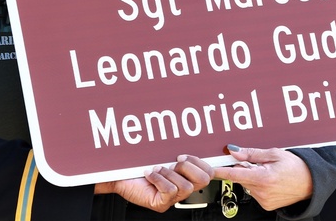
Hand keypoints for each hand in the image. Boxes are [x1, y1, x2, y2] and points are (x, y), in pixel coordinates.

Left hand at [94, 155, 212, 211]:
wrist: (118, 173)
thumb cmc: (138, 162)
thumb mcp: (161, 151)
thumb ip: (176, 145)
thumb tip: (186, 131)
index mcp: (186, 174)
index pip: (210, 172)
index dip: (218, 169)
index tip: (216, 163)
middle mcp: (182, 186)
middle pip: (204, 179)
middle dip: (189, 165)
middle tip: (175, 159)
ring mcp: (173, 198)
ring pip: (186, 186)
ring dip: (170, 172)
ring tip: (158, 168)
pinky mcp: (162, 203)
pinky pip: (170, 190)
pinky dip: (158, 178)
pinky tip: (150, 173)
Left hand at [212, 146, 311, 209]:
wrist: (311, 183)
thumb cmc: (296, 166)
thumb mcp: (274, 153)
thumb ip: (251, 153)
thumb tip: (233, 151)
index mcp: (263, 177)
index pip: (234, 174)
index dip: (220, 170)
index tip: (209, 168)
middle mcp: (262, 192)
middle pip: (240, 177)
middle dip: (243, 168)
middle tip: (257, 162)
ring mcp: (263, 200)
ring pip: (247, 184)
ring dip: (251, 176)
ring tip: (268, 172)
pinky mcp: (266, 206)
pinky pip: (254, 192)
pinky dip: (257, 185)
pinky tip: (270, 181)